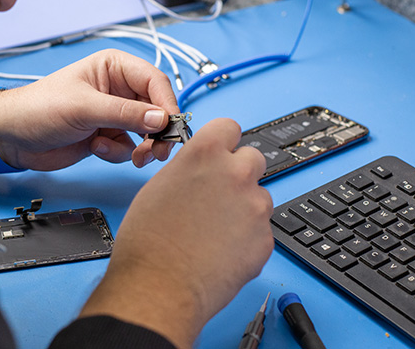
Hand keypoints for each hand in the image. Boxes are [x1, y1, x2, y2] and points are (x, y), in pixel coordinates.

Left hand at [0, 49, 179, 170]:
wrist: (11, 136)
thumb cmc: (38, 108)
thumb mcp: (84, 107)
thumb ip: (125, 113)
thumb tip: (161, 119)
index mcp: (114, 68)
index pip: (154, 82)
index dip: (167, 104)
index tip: (172, 127)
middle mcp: (118, 89)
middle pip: (156, 109)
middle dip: (158, 132)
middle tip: (158, 152)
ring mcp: (113, 114)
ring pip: (146, 132)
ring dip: (142, 147)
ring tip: (133, 157)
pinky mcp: (107, 136)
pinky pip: (129, 147)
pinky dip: (118, 153)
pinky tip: (96, 148)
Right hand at [78, 118, 273, 347]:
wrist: (159, 287)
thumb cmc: (148, 242)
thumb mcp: (159, 186)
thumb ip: (189, 168)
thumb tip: (201, 170)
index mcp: (205, 153)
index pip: (230, 127)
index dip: (224, 142)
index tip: (222, 152)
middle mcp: (236, 173)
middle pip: (254, 158)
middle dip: (240, 174)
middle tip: (219, 197)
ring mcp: (255, 206)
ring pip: (260, 197)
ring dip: (244, 209)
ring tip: (215, 232)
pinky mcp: (266, 239)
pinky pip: (262, 231)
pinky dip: (247, 240)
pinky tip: (222, 252)